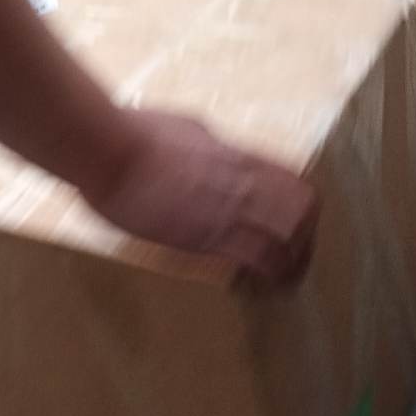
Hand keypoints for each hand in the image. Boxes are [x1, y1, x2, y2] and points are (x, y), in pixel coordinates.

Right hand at [86, 110, 319, 284]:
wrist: (110, 151)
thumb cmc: (132, 134)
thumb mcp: (183, 126)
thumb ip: (205, 141)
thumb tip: (209, 144)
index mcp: (235, 155)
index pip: (292, 178)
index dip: (300, 205)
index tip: (294, 225)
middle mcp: (242, 181)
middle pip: (303, 208)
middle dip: (305, 236)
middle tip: (296, 258)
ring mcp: (229, 209)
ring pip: (290, 236)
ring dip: (293, 261)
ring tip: (285, 281)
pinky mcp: (209, 237)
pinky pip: (260, 259)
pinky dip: (269, 276)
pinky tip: (263, 289)